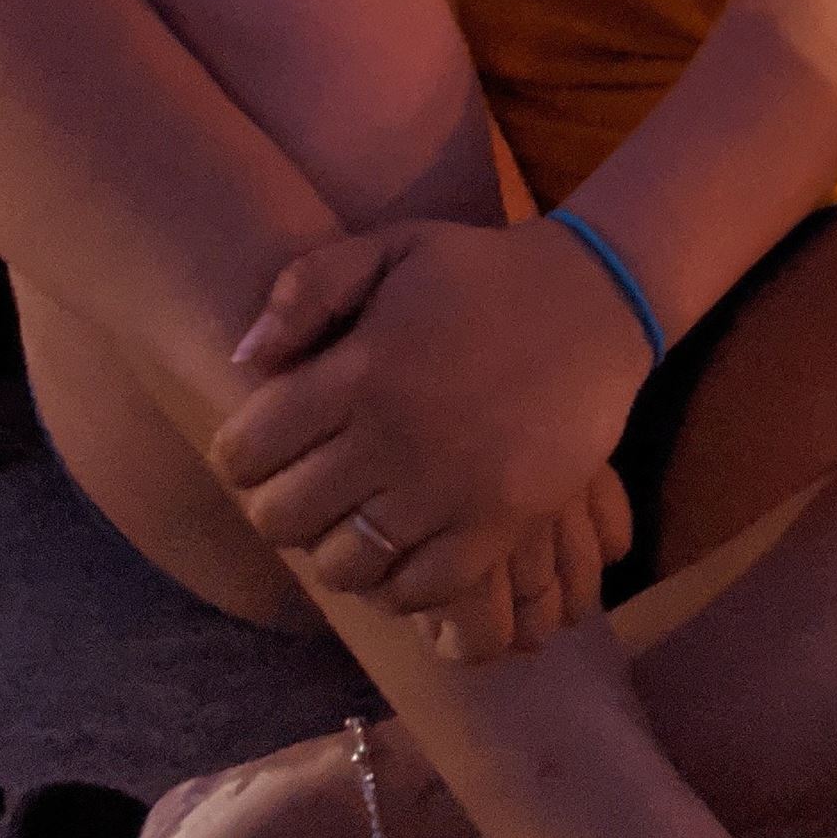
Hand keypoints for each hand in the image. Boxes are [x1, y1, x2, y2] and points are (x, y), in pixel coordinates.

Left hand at [207, 214, 654, 628]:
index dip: (240, 455)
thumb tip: (244, 360)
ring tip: (352, 518)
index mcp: (361, 369)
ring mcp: (449, 489)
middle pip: (283, 518)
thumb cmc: (482, 273)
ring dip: (332, 548)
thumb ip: (309, 287)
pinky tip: (402, 546)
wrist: (597, 301)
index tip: (261, 449)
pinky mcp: (498, 526)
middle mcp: (395, 437)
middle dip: (278, 505)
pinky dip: (396, 581)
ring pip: (342, 566)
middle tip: (305, 486)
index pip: (247, 451)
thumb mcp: (393, 247)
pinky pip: (417, 591)